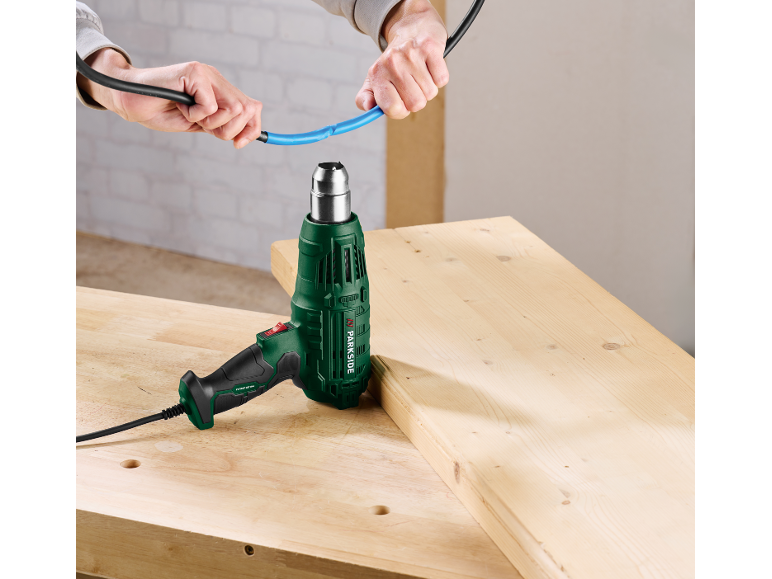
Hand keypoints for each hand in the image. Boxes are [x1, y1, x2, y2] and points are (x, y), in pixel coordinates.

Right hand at [77, 48, 262, 148]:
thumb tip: (247, 135)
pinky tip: (180, 106)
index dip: (252, 128)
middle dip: (229, 129)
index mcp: (219, 89)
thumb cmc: (161, 112)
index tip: (239, 144)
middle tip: (205, 128)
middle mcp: (215, 78)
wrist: (131, 101)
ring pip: (233, 108)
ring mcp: (205, 73)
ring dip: (211, 122)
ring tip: (190, 115)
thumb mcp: (199, 124)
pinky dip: (195, 115)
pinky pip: (209, 106)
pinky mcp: (194, 72)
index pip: (252, 108)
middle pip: (246, 109)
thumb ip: (221, 125)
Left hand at [356, 0, 448, 118]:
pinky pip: (442, 80)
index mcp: (377, 74)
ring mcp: (411, 54)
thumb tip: (368, 108)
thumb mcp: (375, 79)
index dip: (401, 110)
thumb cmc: (395, 61)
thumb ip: (365, 97)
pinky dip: (439, 77)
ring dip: (429, 87)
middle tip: (412, 84)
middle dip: (418, 99)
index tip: (401, 101)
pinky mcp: (430, 47)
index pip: (393, 108)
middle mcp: (392, 63)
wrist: (412, 26)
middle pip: (416, 104)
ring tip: (421, 73)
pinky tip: (430, 66)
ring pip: (430, 93)